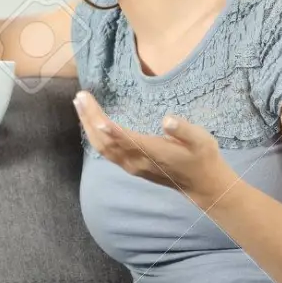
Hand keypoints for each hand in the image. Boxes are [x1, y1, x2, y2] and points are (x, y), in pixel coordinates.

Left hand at [72, 90, 235, 209]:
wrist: (202, 185)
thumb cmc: (202, 157)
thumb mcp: (201, 140)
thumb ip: (184, 130)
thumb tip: (167, 120)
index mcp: (154, 152)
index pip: (127, 140)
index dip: (109, 129)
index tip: (94, 113)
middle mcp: (137, 161)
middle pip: (106, 142)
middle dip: (90, 119)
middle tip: (80, 97)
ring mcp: (131, 166)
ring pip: (102, 148)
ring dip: (88, 126)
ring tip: (79, 105)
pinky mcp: (130, 166)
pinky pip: (106, 151)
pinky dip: (94, 135)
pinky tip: (89, 123)